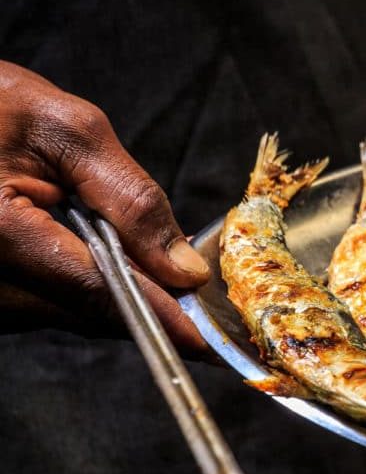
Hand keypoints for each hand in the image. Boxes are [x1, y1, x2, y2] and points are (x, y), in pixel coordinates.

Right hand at [0, 61, 210, 353]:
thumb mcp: (64, 129)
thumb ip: (130, 197)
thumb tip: (184, 268)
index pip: (99, 292)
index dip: (163, 319)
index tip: (214, 345)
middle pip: (88, 314)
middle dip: (150, 308)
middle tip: (206, 304)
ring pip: (67, 315)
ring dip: (116, 297)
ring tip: (156, 270)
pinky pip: (43, 304)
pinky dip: (83, 288)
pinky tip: (108, 261)